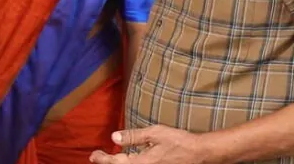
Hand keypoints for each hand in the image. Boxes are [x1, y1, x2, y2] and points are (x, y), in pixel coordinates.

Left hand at [89, 126, 206, 163]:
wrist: (199, 153)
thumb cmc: (178, 141)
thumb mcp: (155, 134)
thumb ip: (134, 136)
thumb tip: (114, 137)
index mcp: (143, 162)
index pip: (116, 163)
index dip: (103, 159)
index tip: (94, 155)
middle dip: (107, 162)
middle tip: (96, 157)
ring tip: (108, 159)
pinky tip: (125, 160)